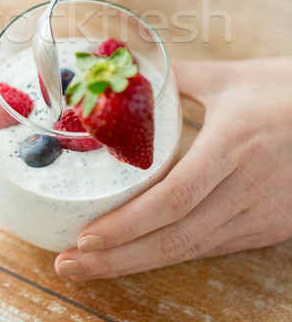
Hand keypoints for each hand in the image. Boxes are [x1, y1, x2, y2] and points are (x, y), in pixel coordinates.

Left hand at [55, 57, 291, 279]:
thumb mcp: (228, 79)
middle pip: (176, 237)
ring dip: (139, 262)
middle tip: (70, 266)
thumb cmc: (283, 91)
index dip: (128, 224)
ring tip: (93, 266)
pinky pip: (213, 246)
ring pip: (193, 250)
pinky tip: (141, 254)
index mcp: (233, 144)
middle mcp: (247, 187)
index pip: (174, 197)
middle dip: (117, 258)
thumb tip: (131, 74)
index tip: (85, 237)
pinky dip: (173, 254)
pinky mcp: (270, 228)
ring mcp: (262, 214)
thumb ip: (176, 77)